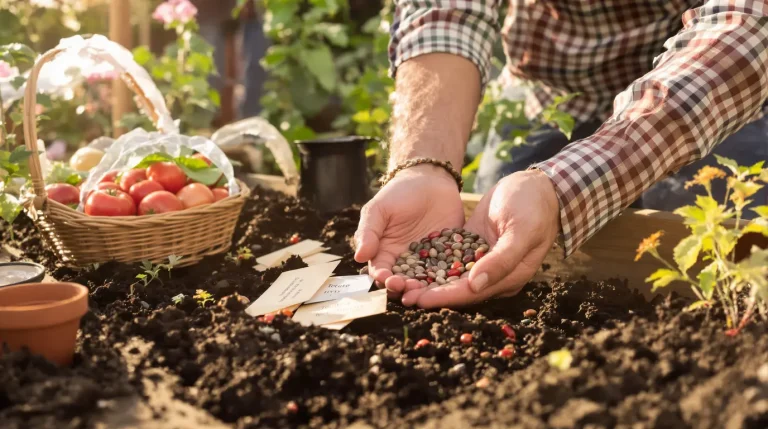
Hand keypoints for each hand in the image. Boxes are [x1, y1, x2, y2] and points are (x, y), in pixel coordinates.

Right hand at [354, 165, 464, 297]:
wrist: (430, 179)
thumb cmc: (399, 193)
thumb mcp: (379, 209)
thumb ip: (368, 231)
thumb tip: (359, 256)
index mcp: (385, 253)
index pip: (381, 272)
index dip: (383, 279)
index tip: (388, 280)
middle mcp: (406, 261)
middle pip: (403, 282)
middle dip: (405, 288)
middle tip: (409, 289)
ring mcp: (429, 260)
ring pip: (426, 281)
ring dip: (425, 288)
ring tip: (428, 291)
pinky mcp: (450, 255)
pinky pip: (449, 269)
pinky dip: (449, 277)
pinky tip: (450, 280)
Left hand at [401, 170, 559, 307]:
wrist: (539, 185)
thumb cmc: (534, 206)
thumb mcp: (521, 231)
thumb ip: (501, 260)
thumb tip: (476, 284)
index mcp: (510, 276)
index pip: (471, 292)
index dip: (444, 297)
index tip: (419, 300)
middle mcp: (495, 274)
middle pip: (458, 289)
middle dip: (430, 293)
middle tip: (400, 296)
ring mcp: (484, 261)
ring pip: (451, 276)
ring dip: (427, 281)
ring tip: (400, 284)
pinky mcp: (475, 246)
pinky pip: (451, 258)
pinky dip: (432, 262)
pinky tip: (410, 263)